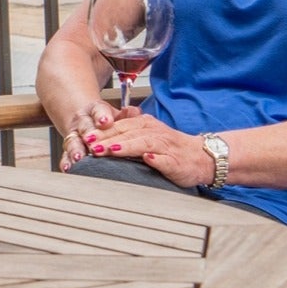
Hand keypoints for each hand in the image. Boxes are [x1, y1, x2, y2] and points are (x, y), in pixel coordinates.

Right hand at [60, 98, 129, 170]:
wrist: (86, 121)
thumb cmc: (106, 120)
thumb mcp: (118, 114)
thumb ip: (128, 115)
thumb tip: (136, 112)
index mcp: (96, 109)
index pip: (98, 110)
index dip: (102, 116)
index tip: (106, 122)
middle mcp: (82, 121)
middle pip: (84, 127)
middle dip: (88, 135)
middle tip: (93, 145)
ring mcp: (75, 135)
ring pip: (74, 142)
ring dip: (76, 150)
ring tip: (79, 157)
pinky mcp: (69, 149)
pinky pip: (66, 155)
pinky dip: (66, 162)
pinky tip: (68, 168)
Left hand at [85, 112, 215, 187]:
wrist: (202, 157)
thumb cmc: (170, 148)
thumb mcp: (146, 136)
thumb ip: (126, 134)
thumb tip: (100, 138)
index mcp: (145, 126)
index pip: (120, 126)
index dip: (102, 130)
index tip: (85, 136)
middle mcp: (155, 133)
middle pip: (128, 133)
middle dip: (108, 138)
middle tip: (90, 144)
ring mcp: (166, 147)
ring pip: (144, 143)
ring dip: (127, 146)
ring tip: (111, 150)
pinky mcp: (176, 162)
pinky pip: (166, 160)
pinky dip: (157, 160)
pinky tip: (148, 160)